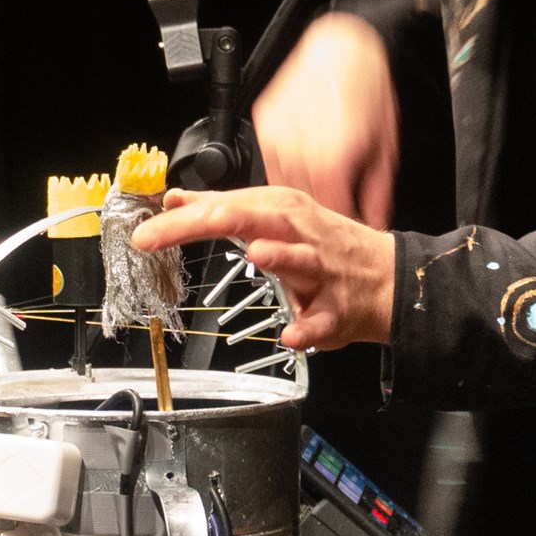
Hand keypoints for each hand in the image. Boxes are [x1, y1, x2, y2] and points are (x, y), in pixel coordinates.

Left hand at [129, 186, 395, 350]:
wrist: (392, 279)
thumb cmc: (329, 248)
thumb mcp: (276, 219)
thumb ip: (225, 211)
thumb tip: (176, 200)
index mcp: (280, 212)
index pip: (224, 207)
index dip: (180, 219)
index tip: (143, 234)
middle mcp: (300, 235)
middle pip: (252, 220)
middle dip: (205, 223)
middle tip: (161, 235)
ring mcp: (323, 271)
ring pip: (301, 260)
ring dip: (280, 256)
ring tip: (257, 254)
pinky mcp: (340, 309)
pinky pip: (323, 319)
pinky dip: (310, 328)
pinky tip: (294, 335)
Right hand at [251, 12, 398, 226]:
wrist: (341, 49)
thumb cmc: (368, 91)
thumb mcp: (385, 147)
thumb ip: (377, 193)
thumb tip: (374, 223)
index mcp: (333, 158)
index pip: (330, 213)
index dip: (337, 233)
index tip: (343, 241)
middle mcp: (298, 148)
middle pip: (300, 205)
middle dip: (313, 219)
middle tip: (325, 228)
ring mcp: (275, 135)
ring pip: (277, 187)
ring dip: (292, 199)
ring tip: (312, 201)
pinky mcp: (262, 124)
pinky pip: (268, 162)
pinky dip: (282, 173)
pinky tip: (298, 174)